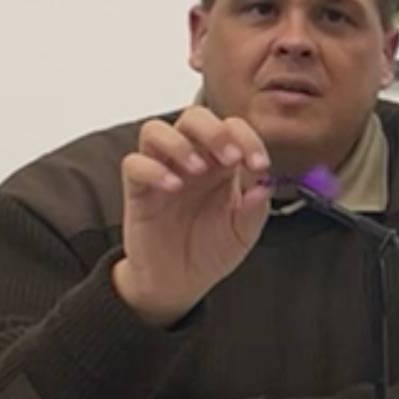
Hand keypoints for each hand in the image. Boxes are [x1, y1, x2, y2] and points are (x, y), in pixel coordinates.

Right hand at [111, 107, 271, 326]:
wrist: (180, 281)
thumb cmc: (212, 249)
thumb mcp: (244, 232)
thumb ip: (256, 208)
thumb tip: (264, 183)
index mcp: (222, 165)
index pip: (233, 128)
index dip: (248, 138)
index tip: (259, 164)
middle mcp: (192, 161)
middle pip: (193, 117)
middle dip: (214, 130)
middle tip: (230, 158)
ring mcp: (162, 172)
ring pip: (156, 130)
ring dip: (179, 143)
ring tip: (197, 170)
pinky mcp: (137, 191)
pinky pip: (134, 164)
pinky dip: (153, 169)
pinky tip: (173, 187)